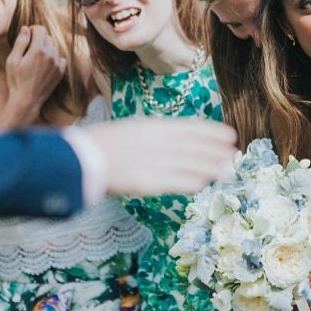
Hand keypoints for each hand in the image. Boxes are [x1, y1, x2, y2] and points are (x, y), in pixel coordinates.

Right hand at [4, 26, 67, 122]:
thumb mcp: (13, 60)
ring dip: (46, 48)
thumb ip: (21, 42)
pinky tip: (45, 65)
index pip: (40, 29)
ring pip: (54, 47)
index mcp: (38, 50)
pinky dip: (54, 58)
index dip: (32, 30)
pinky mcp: (61, 72)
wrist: (27, 100)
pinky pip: (61, 58)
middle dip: (38, 39)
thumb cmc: (16, 80)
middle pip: (47, 37)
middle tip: (29, 49)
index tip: (27, 37)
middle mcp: (51, 55)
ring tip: (35, 59)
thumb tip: (26, 28)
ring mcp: (57, 64)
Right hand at [84, 117, 236, 196]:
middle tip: (234, 156)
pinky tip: (203, 184)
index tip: (229, 135)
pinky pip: (171, 181)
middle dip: (214, 151)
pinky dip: (189, 182)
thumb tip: (175, 145)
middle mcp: (153, 141)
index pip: (187, 127)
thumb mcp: (130, 132)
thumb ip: (153, 138)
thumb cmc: (99, 146)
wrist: (76, 157)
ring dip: (209, 167)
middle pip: (191, 146)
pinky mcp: (142, 180)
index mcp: (149, 126)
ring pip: (186, 163)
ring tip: (227, 171)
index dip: (210, 132)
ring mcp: (149, 160)